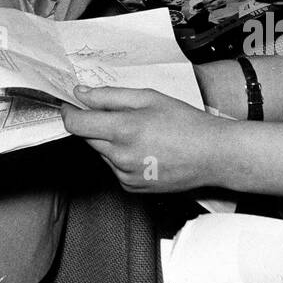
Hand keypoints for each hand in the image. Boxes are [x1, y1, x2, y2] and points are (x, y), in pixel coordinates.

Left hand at [61, 85, 221, 192]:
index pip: (76, 124)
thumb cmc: (186, 123)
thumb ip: (110, 96)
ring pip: (102, 152)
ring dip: (110, 141)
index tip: (70, 104)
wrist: (213, 155)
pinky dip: (121, 157)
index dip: (69, 111)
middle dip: (96, 124)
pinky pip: (114, 167)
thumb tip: (82, 94)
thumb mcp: (148, 97)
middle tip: (120, 115)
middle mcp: (120, 157)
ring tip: (141, 133)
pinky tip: (144, 149)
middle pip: (88, 137)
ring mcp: (125, 175)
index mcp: (123, 130)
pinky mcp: (132, 187)